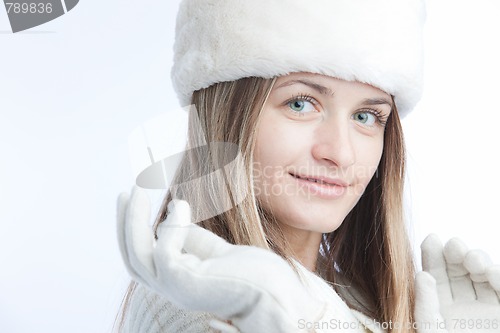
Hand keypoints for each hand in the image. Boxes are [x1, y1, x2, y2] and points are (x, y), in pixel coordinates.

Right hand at [116, 186, 327, 332]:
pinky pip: (164, 252)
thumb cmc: (251, 272)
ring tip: (136, 191)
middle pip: (132, 259)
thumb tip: (170, 209)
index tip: (133, 198)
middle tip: (126, 192)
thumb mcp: (212, 248)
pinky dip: (169, 226)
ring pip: (138, 256)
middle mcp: (172, 289)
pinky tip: (180, 206)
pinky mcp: (188, 284)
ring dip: (132, 222)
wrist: (277, 292)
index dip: (131, 229)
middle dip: (124, 224)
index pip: (142, 258)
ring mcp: (178, 289)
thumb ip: (188, 235)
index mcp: (177, 281)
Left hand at [415, 234, 499, 332]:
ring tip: (473, 260)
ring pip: (482, 274)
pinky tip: (491, 272)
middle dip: (456, 253)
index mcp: (440, 309)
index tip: (431, 238)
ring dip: (479, 260)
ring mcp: (486, 310)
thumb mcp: (432, 331)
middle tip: (455, 245)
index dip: (432, 255)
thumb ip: (426, 307)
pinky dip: (499, 276)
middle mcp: (463, 306)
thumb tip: (422, 275)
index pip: (435, 275)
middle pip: (459, 270)